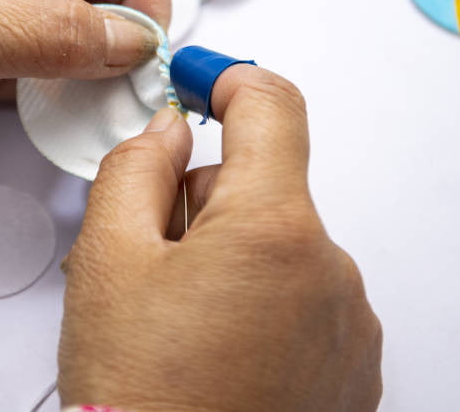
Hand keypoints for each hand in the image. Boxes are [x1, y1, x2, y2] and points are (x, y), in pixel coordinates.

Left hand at [0, 0, 169, 149]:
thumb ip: (51, 33)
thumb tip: (138, 41)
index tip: (151, 41)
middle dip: (122, 26)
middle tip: (139, 84)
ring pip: (68, 27)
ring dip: (95, 63)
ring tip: (112, 105)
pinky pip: (36, 67)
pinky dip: (60, 90)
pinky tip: (73, 117)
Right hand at [58, 65, 382, 411]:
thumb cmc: (140, 398)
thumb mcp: (107, 260)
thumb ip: (136, 168)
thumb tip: (165, 133)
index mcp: (274, 230)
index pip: (272, 106)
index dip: (229, 79)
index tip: (204, 80)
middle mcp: (330, 273)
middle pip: (266, 188)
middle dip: (207, 204)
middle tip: (152, 261)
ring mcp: (349, 328)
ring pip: (282, 249)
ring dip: (233, 261)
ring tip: (179, 324)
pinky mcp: (352, 372)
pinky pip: (305, 303)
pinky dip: (263, 308)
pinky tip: (216, 354)